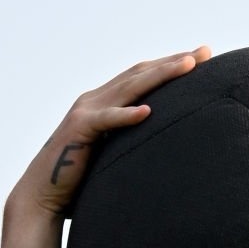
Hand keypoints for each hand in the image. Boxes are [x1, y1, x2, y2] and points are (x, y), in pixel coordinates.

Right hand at [12, 47, 211, 219]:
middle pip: (140, 73)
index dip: (170, 65)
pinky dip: (126, 116)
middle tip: (206, 52)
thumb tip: (162, 146)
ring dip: (160, 76)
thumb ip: (132, 143)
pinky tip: (147, 112)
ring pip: (128, 88)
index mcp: (105, 102)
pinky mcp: (79, 132)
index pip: (142, 76)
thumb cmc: (81, 181)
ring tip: (188, 67)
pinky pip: (106, 121)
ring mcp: (86, 112)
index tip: (202, 58)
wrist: (43, 194)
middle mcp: (95, 99)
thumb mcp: (114, 155)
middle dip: (174, 61)